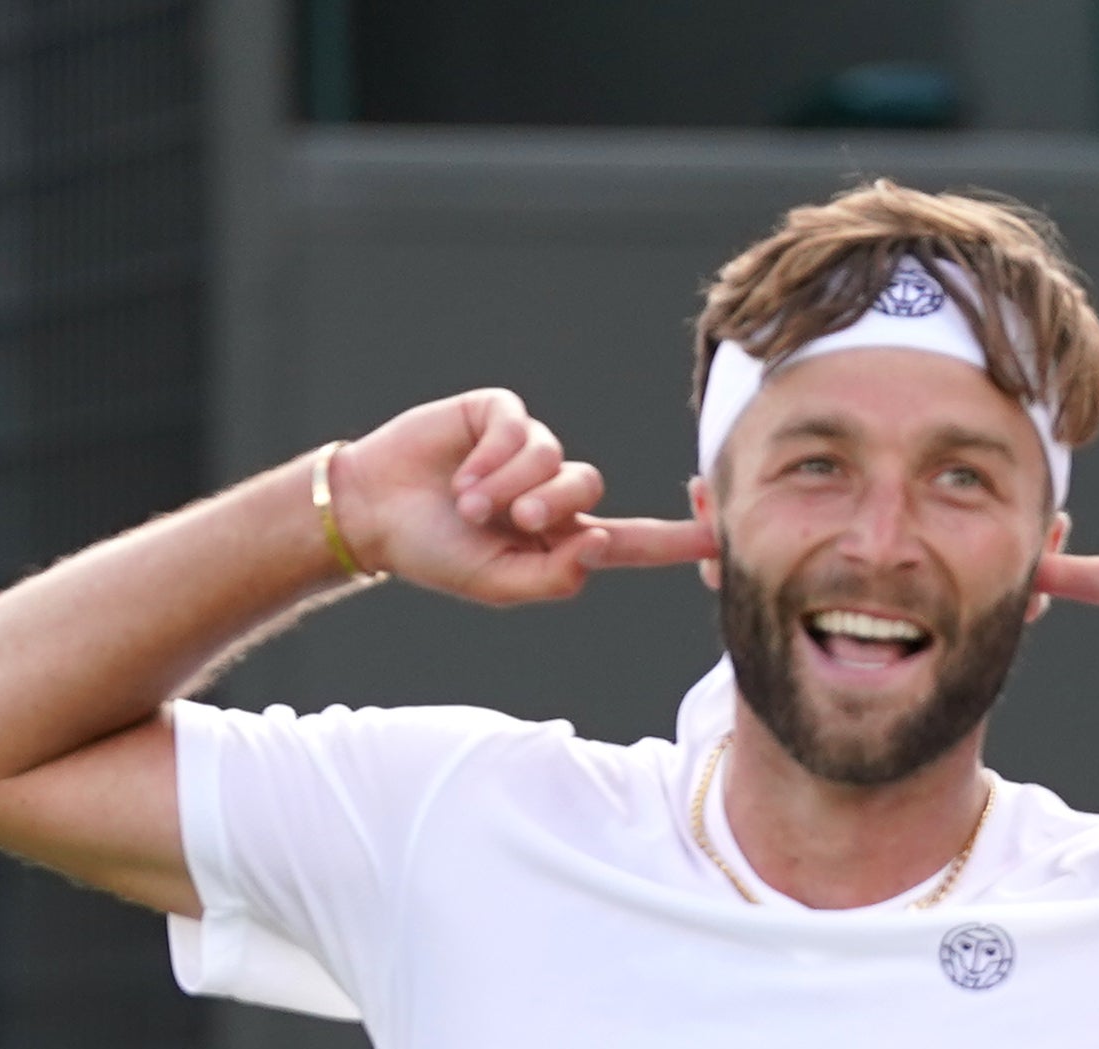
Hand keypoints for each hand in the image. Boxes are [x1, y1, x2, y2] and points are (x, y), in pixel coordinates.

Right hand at [324, 392, 707, 608]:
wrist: (375, 513)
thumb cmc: (435, 554)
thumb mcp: (496, 584)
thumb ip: (554, 576)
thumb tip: (600, 544)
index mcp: (559, 538)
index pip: (631, 541)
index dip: (677, 540)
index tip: (723, 537)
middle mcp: (551, 491)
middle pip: (587, 488)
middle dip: (549, 505)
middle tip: (509, 520)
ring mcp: (526, 450)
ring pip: (554, 457)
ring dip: (509, 485)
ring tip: (468, 505)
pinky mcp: (498, 415)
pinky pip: (519, 426)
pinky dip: (493, 455)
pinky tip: (462, 473)